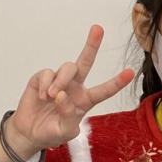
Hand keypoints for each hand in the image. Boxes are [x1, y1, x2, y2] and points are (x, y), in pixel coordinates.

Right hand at [6, 26, 134, 154]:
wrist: (30, 133)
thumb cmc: (51, 132)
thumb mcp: (65, 132)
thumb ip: (68, 116)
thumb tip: (62, 95)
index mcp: (85, 101)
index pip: (104, 91)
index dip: (117, 82)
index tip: (131, 72)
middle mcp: (74, 87)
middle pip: (85, 62)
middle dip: (91, 45)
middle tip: (98, 29)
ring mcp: (59, 81)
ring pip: (67, 68)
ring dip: (61, 80)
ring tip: (51, 96)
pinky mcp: (42, 78)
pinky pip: (47, 73)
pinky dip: (45, 84)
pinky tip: (42, 97)